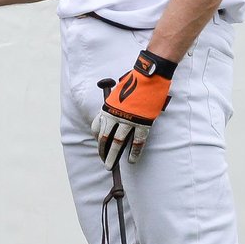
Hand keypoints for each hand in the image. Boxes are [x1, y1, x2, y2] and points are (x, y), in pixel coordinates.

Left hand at [91, 50, 175, 168]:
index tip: (99, 146)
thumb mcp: (117, 95)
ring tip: (109, 166)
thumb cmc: (134, 83)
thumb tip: (112, 119)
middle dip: (102, 152)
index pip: (96, 128)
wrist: (148, 77)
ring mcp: (128, 121)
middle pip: (105, 138)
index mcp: (107, 108)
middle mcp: (115, 116)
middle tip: (103, 162)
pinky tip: (132, 160)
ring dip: (113, 156)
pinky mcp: (143, 123)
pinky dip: (135, 152)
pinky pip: (137, 142)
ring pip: (118, 143)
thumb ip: (113, 108)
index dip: (97, 139)